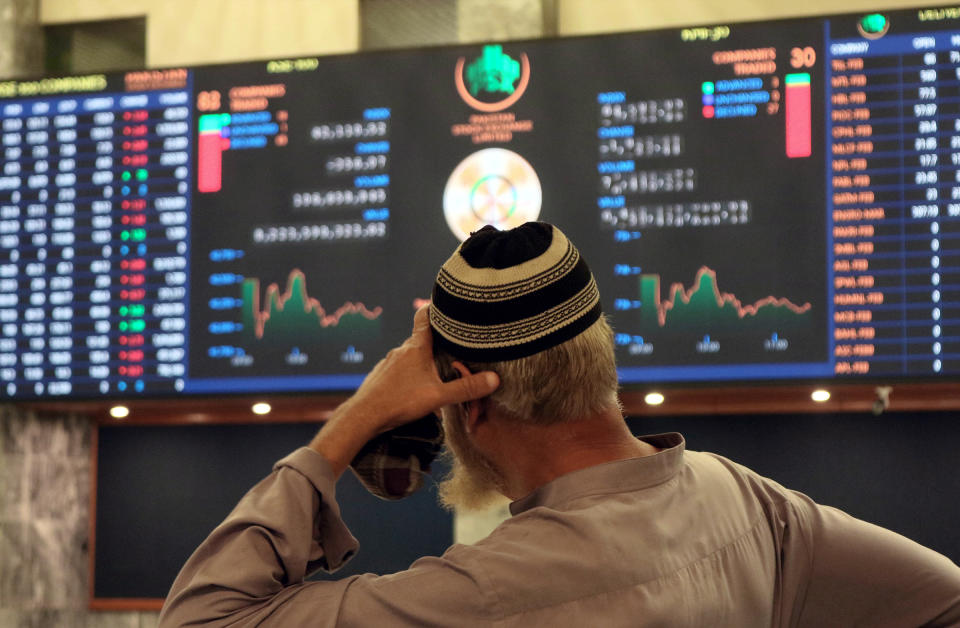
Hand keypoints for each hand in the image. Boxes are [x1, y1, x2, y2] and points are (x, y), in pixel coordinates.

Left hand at [309, 305, 498, 475]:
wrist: (362, 416)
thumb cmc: (398, 402)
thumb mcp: (437, 397)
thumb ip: (466, 389)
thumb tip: (494, 379)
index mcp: (416, 348)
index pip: (425, 317)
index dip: (435, 307)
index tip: (446, 303)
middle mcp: (401, 351)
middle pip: (421, 338)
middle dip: (437, 340)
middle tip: (454, 343)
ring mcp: (389, 363)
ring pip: (410, 355)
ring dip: (424, 359)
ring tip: (439, 368)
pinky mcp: (381, 377)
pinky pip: (400, 369)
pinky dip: (411, 373)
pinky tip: (416, 387)